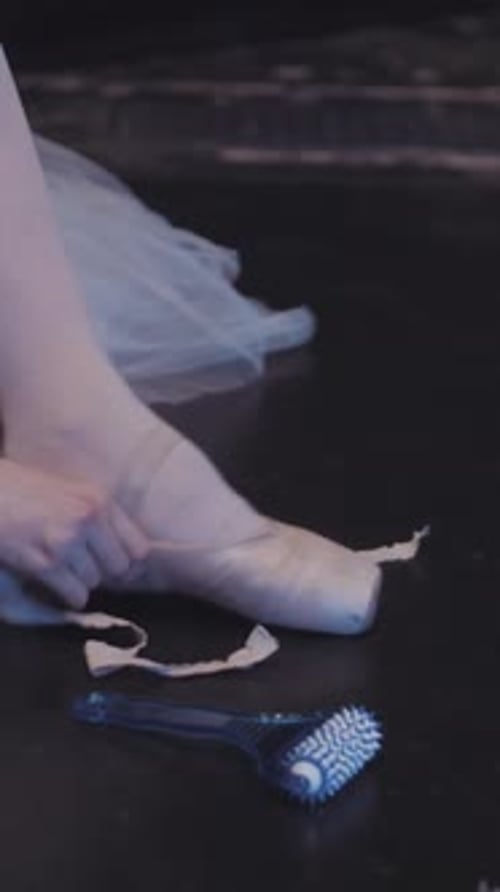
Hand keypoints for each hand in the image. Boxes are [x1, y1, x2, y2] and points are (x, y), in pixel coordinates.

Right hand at [0, 458, 147, 607]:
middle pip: (120, 568)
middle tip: (84, 566)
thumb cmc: (25, 491)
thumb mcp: (72, 492)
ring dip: (80, 582)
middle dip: (103, 572)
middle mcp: (88, 518)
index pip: (139, 547)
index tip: (115, 564)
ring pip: (95, 582)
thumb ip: (100, 518)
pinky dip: (68, 596)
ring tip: (62, 568)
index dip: (128, 561)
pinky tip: (56, 584)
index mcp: (99, 500)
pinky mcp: (44, 562)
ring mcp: (66, 540)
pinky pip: (75, 594)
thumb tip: (130, 557)